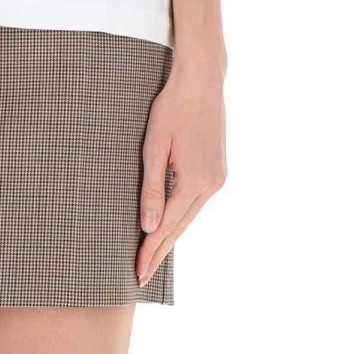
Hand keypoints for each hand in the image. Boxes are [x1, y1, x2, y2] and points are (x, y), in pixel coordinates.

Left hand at [136, 60, 226, 286]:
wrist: (201, 81)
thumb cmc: (172, 107)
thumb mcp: (154, 145)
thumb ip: (151, 187)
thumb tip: (148, 226)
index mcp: (195, 181)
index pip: (167, 225)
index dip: (151, 249)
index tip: (137, 271)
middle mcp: (211, 185)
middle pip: (180, 226)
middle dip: (160, 250)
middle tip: (142, 275)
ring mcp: (217, 178)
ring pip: (189, 215)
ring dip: (172, 235)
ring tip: (153, 255)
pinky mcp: (218, 169)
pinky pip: (196, 201)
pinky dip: (182, 215)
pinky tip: (171, 223)